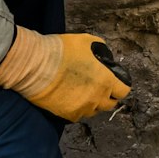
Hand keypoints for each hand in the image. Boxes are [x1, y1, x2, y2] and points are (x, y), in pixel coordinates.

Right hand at [0, 28, 130, 121]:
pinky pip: (78, 115)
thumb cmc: (62, 50)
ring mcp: (82, 108)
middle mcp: (97, 98)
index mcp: (106, 80)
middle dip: (106, 96)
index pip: (123, 91)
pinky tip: (70, 98)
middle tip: (97, 87)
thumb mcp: (88, 42)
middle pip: (110, 103)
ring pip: (94, 111)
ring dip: (92, 103)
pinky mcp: (67, 114)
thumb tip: (104, 59)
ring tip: (82, 92)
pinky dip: (77, 109)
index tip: (114, 82)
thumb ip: (102, 52)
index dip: (119, 86)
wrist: (35, 64)